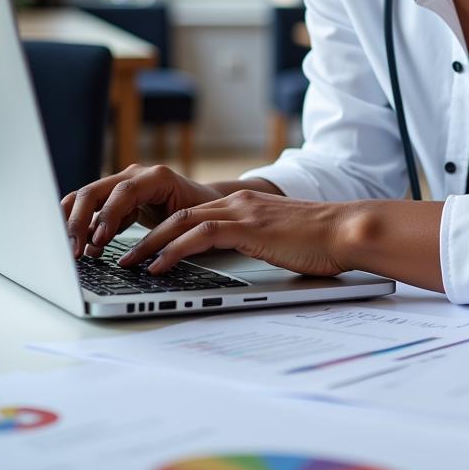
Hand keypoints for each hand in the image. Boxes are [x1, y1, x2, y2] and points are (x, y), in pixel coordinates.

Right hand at [62, 164, 223, 258]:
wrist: (204, 202)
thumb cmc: (200, 213)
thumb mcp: (188, 221)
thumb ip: (166, 233)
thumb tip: (141, 256)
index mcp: (157, 177)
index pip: (123, 192)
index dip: (108, 215)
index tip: (98, 240)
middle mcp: (136, 175)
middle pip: (95, 191)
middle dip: (80, 221)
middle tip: (74, 251)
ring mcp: (123, 183)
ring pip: (86, 197)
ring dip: (75, 223)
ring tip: (76, 251)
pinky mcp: (116, 196)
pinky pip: (91, 207)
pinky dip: (84, 226)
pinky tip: (87, 248)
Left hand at [117, 190, 354, 277]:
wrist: (347, 230)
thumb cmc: (321, 241)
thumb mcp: (280, 238)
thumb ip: (257, 241)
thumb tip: (241, 260)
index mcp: (245, 205)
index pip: (192, 213)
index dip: (162, 230)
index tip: (142, 247)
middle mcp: (239, 202)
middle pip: (177, 214)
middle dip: (145, 235)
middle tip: (122, 256)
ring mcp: (242, 212)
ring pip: (181, 221)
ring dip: (150, 244)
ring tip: (129, 264)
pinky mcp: (248, 227)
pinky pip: (200, 236)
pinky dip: (174, 250)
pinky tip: (159, 266)